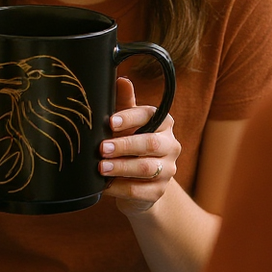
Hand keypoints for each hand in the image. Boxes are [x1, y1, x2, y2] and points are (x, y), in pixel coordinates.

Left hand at [99, 77, 180, 213]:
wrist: (139, 183)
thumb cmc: (130, 145)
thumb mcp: (127, 124)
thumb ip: (124, 103)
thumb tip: (121, 79)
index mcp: (164, 123)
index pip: (149, 116)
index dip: (130, 118)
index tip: (110, 122)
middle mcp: (171, 145)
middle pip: (149, 143)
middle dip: (123, 145)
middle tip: (102, 148)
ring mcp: (168, 170)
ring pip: (145, 168)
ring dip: (120, 167)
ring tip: (100, 168)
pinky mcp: (158, 191)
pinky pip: (139, 191)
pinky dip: (119, 188)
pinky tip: (104, 186)